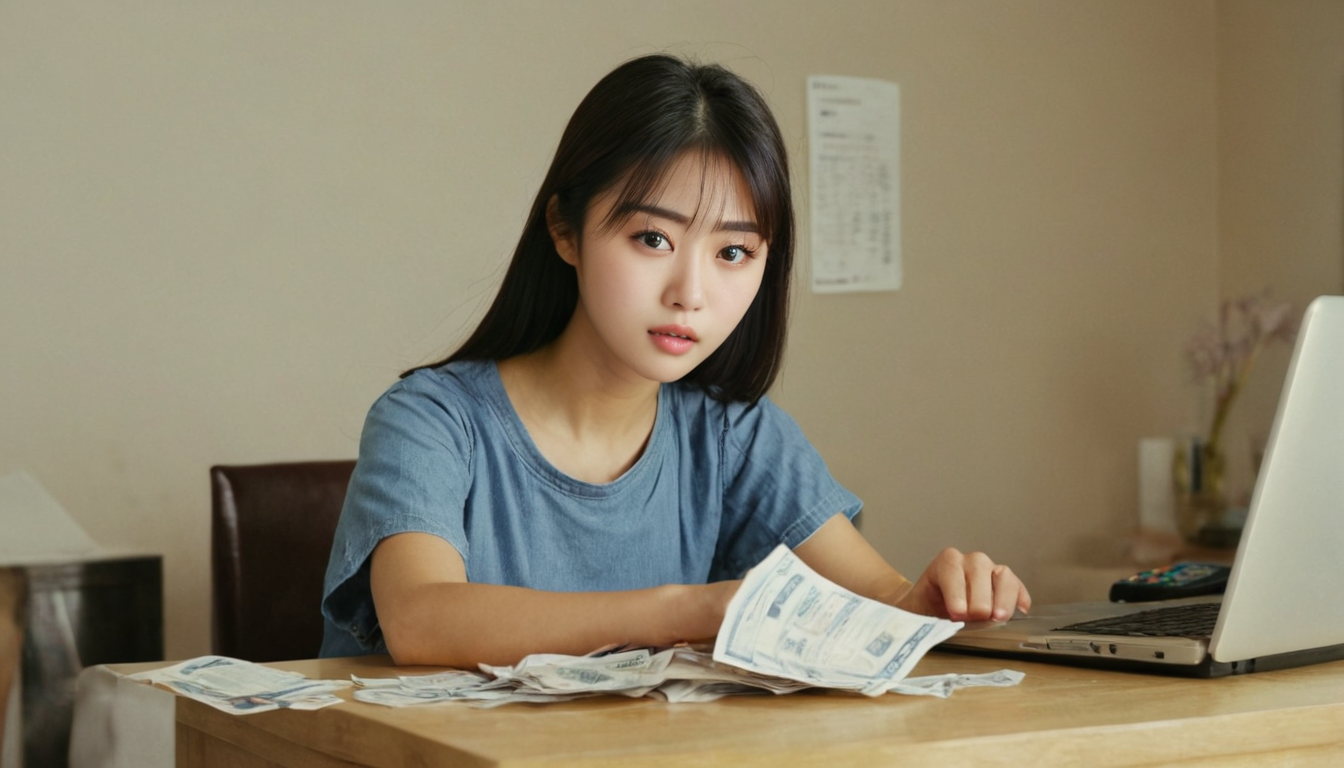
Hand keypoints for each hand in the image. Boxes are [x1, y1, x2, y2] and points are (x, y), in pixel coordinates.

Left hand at [894, 549, 1030, 621]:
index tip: (957, 613)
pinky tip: (1022, 610)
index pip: (952, 568)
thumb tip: (930, 629)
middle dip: (978, 597)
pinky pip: (1016, 585)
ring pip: (1002, 575)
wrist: (928, 607)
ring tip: (998, 618)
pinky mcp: (1004, 583)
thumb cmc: (924, 608)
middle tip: (975, 618)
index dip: (955, 591)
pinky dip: (1020, 597)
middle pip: (980, 570)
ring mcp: (989, 570)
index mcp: (945, 562)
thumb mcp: (917, 611)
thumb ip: (924, 616)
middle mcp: (969, 561)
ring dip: (1003, 597)